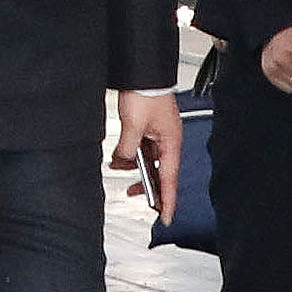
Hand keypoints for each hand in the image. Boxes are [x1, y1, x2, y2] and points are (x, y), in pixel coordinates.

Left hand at [109, 90, 182, 225]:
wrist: (142, 73)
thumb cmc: (146, 93)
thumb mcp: (133, 126)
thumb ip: (127, 149)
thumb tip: (121, 162)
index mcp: (171, 143)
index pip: (169, 179)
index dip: (167, 201)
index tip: (165, 217)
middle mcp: (168, 141)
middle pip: (161, 172)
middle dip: (150, 187)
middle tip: (141, 199)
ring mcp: (159, 135)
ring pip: (150, 161)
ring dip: (136, 168)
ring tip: (123, 172)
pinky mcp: (150, 128)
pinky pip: (142, 149)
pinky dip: (131, 155)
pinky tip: (120, 159)